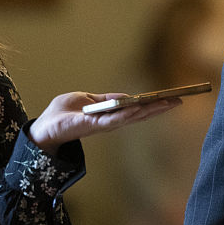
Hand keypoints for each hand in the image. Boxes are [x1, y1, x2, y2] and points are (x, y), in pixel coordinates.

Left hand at [28, 91, 182, 152]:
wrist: (43, 128)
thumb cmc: (62, 113)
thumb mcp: (87, 99)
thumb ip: (105, 99)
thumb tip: (125, 96)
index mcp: (111, 114)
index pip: (137, 108)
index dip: (154, 103)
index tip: (172, 98)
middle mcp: (111, 121)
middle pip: (141, 114)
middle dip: (160, 107)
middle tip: (179, 100)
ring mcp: (104, 125)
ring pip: (132, 116)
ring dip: (150, 110)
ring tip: (167, 103)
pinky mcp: (93, 126)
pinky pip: (114, 119)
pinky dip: (127, 114)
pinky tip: (140, 108)